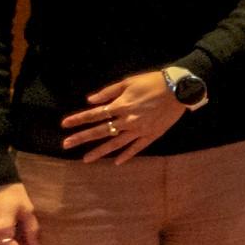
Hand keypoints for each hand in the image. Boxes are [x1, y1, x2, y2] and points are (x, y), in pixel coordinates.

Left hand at [62, 73, 182, 163]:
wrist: (180, 88)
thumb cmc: (152, 82)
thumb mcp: (128, 82)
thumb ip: (108, 92)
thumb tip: (90, 100)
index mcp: (121, 105)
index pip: (95, 114)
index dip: (78, 119)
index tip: (64, 124)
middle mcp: (128, 120)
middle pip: (101, 131)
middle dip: (82, 137)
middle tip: (66, 145)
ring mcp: (140, 129)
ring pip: (116, 143)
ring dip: (100, 151)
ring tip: (86, 159)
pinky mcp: (152, 134)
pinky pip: (137, 147)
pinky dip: (127, 155)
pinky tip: (116, 162)